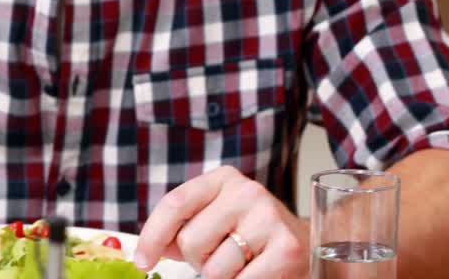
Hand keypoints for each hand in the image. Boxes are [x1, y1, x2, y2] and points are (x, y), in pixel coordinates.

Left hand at [133, 166, 307, 278]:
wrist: (305, 244)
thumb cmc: (251, 234)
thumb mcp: (216, 220)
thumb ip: (183, 229)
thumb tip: (152, 251)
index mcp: (223, 179)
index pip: (175, 204)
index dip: (152, 236)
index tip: (143, 261)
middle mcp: (246, 192)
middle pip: (190, 241)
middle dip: (198, 261)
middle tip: (220, 258)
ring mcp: (268, 218)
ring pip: (214, 269)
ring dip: (222, 277)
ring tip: (241, 265)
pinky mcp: (286, 248)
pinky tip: (256, 273)